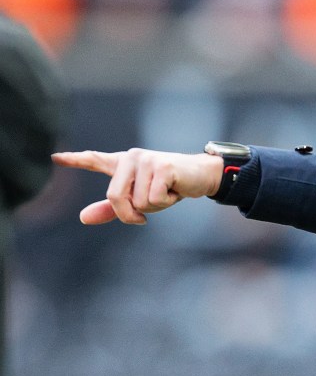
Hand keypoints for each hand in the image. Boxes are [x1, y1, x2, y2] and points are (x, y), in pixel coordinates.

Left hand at [52, 148, 223, 224]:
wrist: (201, 175)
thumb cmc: (169, 187)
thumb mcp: (140, 200)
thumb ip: (112, 209)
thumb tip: (83, 218)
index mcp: (123, 164)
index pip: (95, 160)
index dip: (75, 160)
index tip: (55, 158)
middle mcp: (131, 158)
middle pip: (115, 196)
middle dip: (129, 214)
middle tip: (143, 218)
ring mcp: (146, 160)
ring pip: (138, 201)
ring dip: (156, 207)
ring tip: (167, 193)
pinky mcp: (162, 166)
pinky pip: (154, 198)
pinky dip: (167, 202)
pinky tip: (175, 190)